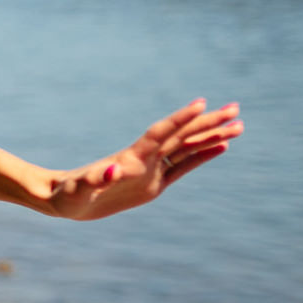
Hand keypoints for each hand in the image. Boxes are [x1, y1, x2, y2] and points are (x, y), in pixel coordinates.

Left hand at [46, 99, 242, 220]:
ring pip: (187, 148)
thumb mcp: (78, 191)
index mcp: (131, 159)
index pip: (160, 133)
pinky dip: (202, 156)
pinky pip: (183, 166)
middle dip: (208, 123)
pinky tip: (220, 147)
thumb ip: (95, 180)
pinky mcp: (153, 184)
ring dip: (212, 136)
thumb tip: (112, 170)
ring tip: (239, 125)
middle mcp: (144, 159)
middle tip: (236, 109)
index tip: (202, 103)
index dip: (180, 119)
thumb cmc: (68, 195)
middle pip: (181, 135)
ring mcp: (150, 170)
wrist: (63, 199)